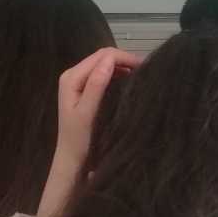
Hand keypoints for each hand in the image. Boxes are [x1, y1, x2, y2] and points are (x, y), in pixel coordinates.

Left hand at [37, 48, 140, 216]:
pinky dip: (117, 74)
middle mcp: (73, 74)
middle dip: (124, 59)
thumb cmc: (79, 139)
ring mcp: (78, 81)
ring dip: (121, 66)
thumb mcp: (87, 113)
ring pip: (103, 64)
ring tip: (141, 74)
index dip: (123, 57)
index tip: (144, 67)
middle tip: (146, 69)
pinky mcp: (84, 89)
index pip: (101, 56)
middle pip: (102, 57)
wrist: (71, 160)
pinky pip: (102, 74)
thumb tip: (109, 61)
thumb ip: (96, 86)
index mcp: (72, 77)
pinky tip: (129, 81)